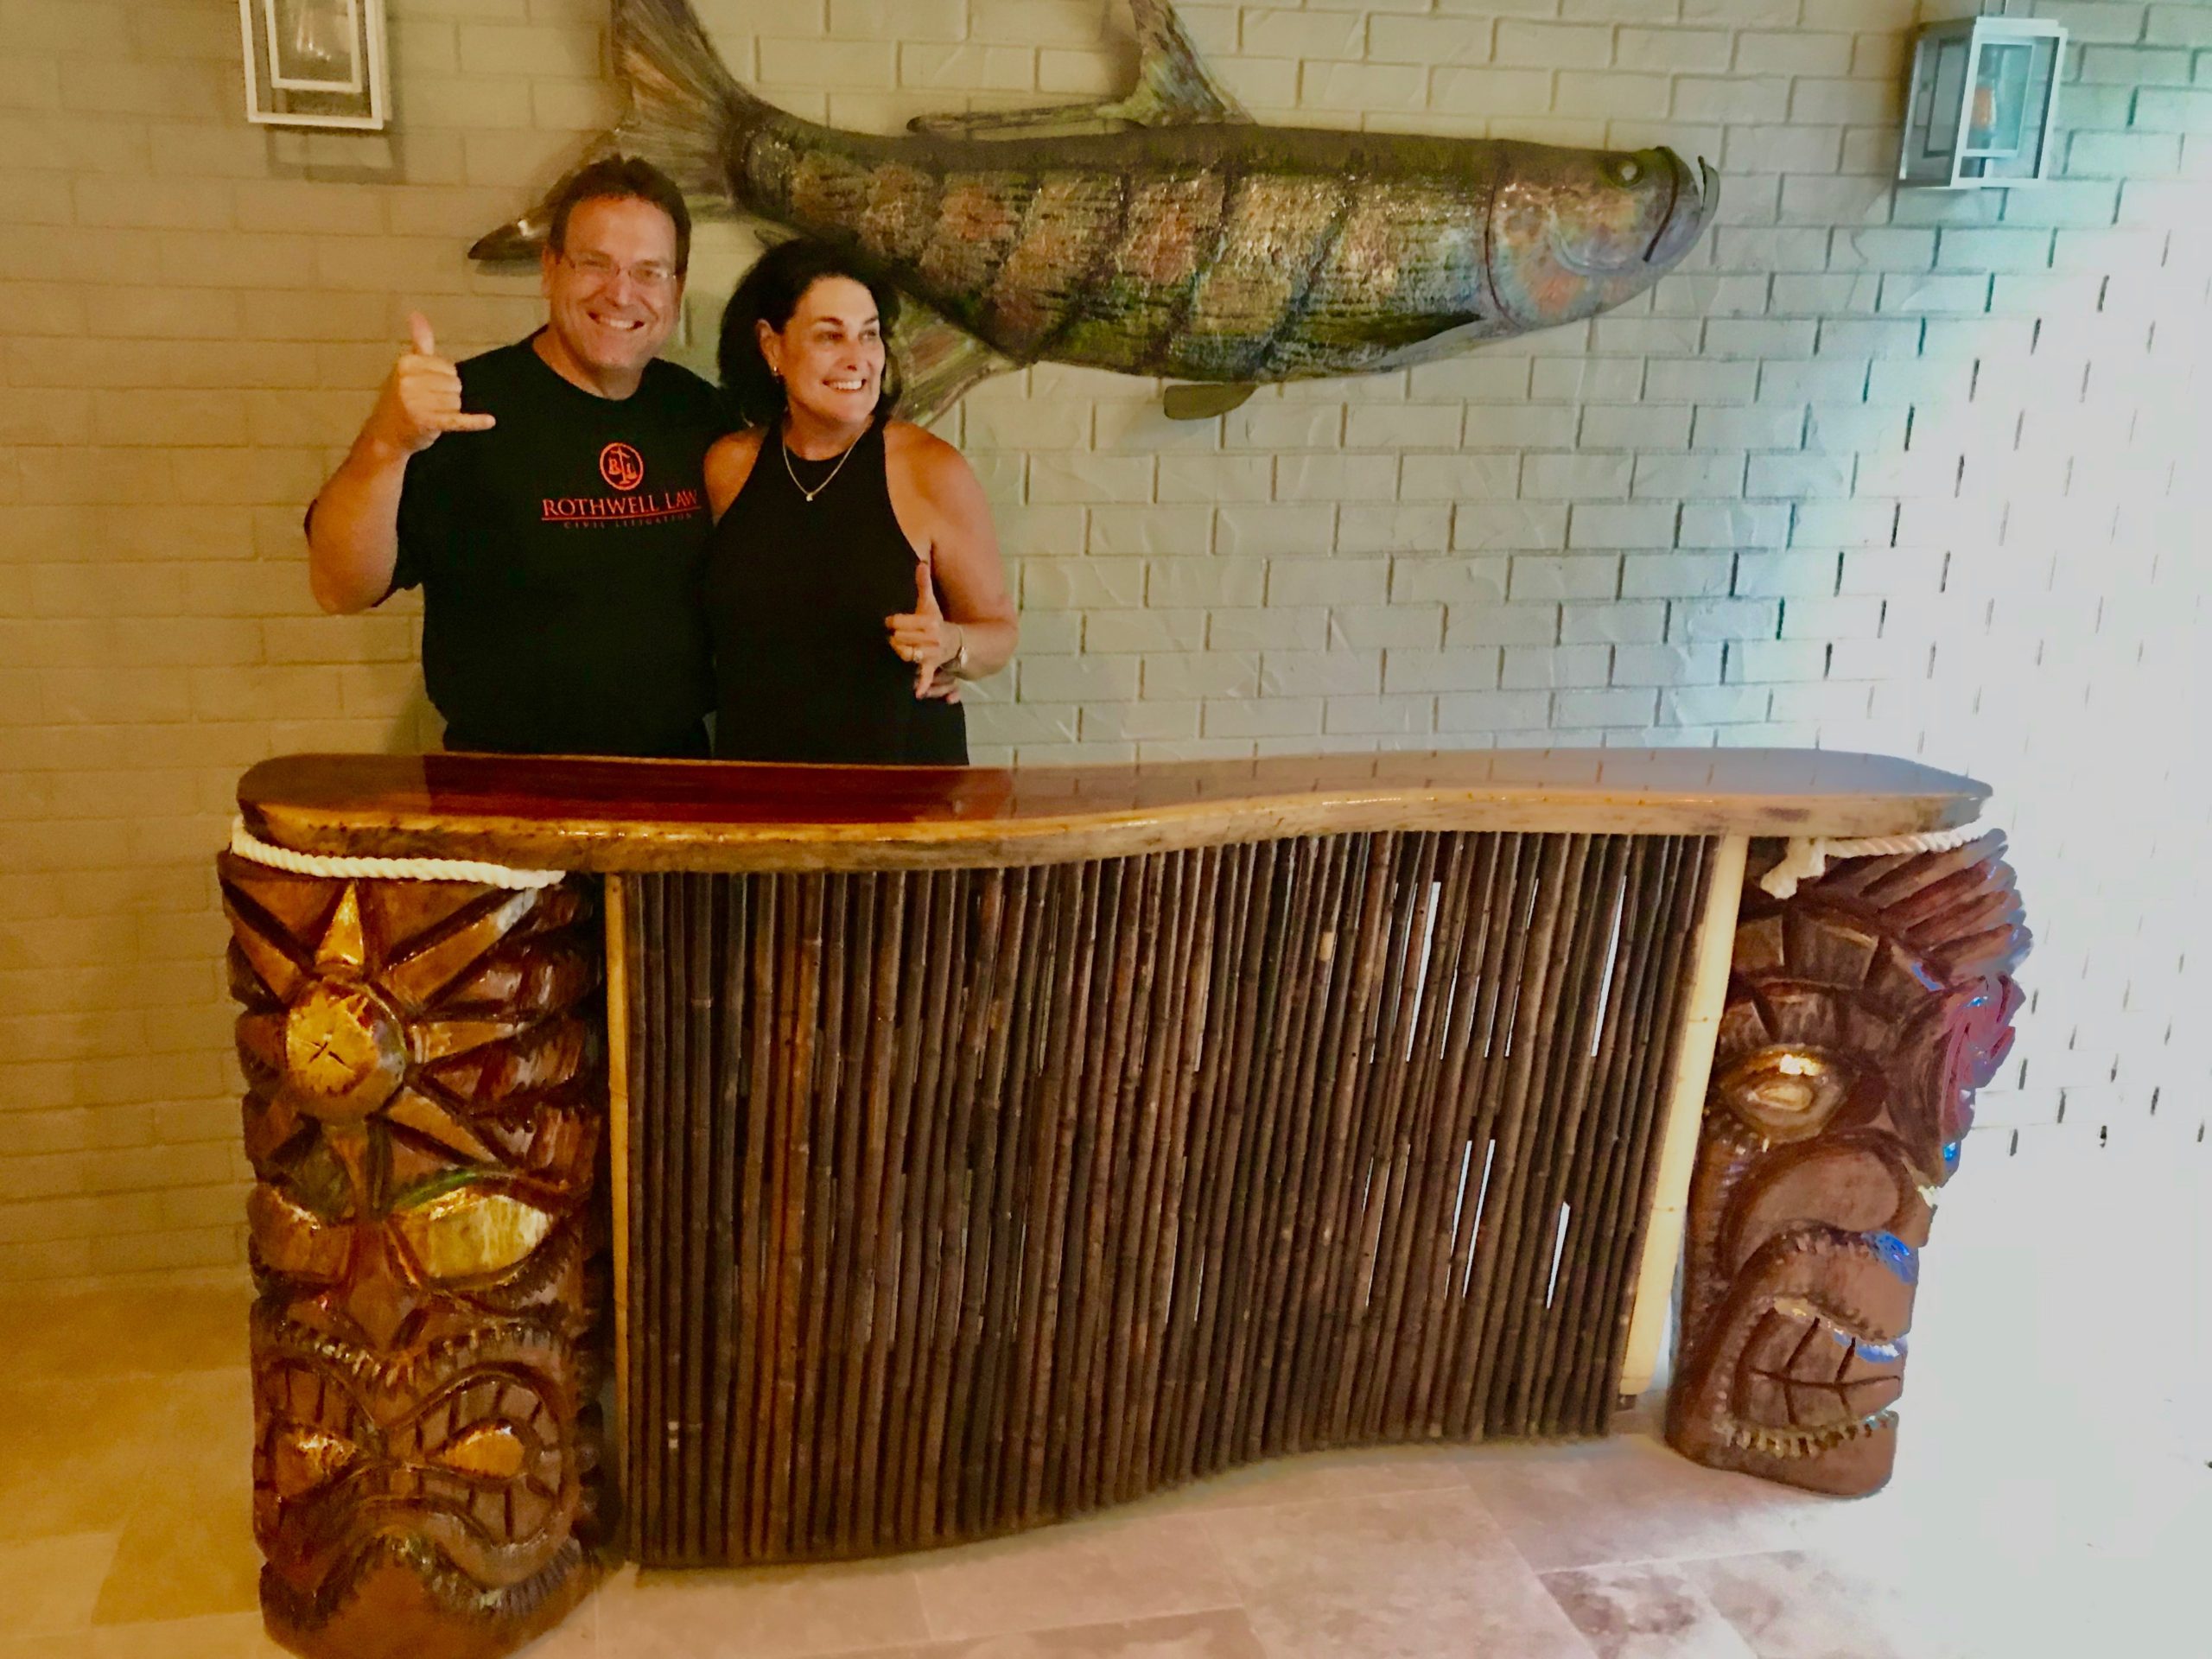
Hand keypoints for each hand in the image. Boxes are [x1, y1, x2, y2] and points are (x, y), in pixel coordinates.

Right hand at [364, 313, 496, 455]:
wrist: (386, 435)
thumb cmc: (400, 399)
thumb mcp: (408, 368)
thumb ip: (419, 342)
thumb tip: (416, 314)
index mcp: (407, 363)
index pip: (448, 367)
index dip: (443, 380)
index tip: (426, 389)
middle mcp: (409, 381)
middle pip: (455, 384)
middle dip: (447, 396)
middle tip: (428, 404)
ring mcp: (417, 403)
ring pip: (457, 402)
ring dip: (449, 410)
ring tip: (430, 414)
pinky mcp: (428, 423)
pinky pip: (458, 419)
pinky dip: (475, 422)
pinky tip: (489, 421)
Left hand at [886, 552, 963, 700]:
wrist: (960, 643)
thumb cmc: (938, 622)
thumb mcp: (930, 604)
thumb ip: (923, 584)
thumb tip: (920, 562)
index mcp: (929, 621)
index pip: (903, 622)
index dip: (893, 622)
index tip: (888, 622)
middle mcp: (931, 638)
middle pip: (902, 639)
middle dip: (894, 638)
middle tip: (890, 637)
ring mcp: (932, 654)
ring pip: (908, 655)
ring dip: (901, 653)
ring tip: (896, 649)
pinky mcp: (932, 667)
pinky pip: (927, 676)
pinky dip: (923, 684)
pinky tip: (916, 692)